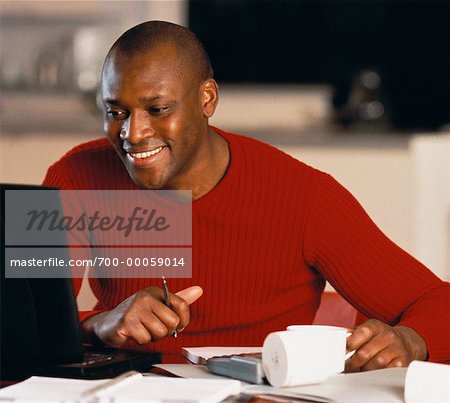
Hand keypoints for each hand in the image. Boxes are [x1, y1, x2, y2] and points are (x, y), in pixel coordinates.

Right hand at [82, 285, 202, 346]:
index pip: (182, 304)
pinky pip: (146, 339)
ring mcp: (135, 308)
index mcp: (156, 291)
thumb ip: (179, 300)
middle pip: (172, 321)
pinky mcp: (126, 322)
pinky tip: (135, 334)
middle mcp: (146, 297)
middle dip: (166, 331)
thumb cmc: (136, 315)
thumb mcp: (159, 305)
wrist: (108, 324)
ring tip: (144, 330)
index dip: (183, 320)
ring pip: (160, 332)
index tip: (177, 326)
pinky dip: (142, 341)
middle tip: (155, 329)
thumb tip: (199, 290)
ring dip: (153, 337)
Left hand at [345, 319, 427, 371]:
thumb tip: (340, 337)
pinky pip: (388, 371)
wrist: (406, 341)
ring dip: (364, 370)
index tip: (340, 352)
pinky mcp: (404, 362)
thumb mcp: (369, 329)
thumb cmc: (381, 337)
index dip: (349, 344)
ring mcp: (397, 349)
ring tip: (358, 371)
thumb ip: (354, 333)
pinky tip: (372, 374)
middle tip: (346, 368)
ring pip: (376, 364)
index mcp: (376, 326)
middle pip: (366, 352)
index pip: (361, 333)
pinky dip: (378, 374)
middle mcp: (388, 336)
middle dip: (353, 363)